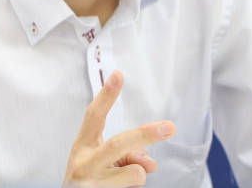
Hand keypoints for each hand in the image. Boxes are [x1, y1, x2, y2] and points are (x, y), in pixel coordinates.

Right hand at [63, 71, 175, 186]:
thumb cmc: (90, 180)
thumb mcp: (103, 164)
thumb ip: (127, 155)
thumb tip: (151, 164)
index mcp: (82, 147)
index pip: (93, 116)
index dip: (105, 96)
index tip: (118, 74)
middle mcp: (83, 164)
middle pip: (118, 144)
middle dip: (145, 135)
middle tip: (169, 127)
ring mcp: (89, 184)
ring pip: (133, 173)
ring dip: (139, 175)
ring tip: (123, 182)